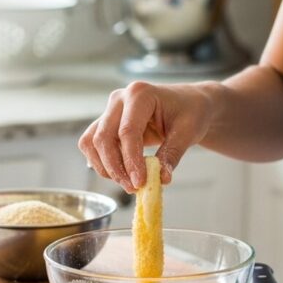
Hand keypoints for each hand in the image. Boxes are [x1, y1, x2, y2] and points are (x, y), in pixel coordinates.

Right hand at [78, 81, 212, 191]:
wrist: (188, 104)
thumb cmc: (190, 111)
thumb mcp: (188, 132)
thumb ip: (172, 155)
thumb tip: (161, 179)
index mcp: (140, 94)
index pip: (128, 131)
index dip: (131, 160)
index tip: (140, 182)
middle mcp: (120, 99)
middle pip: (104, 137)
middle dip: (116, 168)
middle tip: (134, 188)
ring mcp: (111, 110)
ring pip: (92, 142)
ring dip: (106, 167)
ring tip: (128, 183)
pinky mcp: (107, 123)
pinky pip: (93, 145)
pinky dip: (102, 162)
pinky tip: (120, 174)